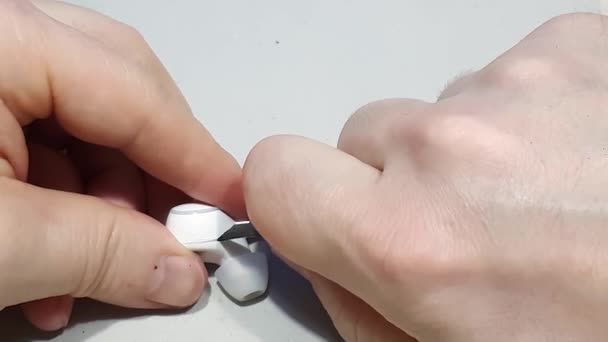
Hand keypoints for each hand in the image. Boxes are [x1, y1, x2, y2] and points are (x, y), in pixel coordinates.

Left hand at [0, 0, 243, 331]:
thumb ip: (102, 253)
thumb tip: (178, 271)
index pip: (132, 93)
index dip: (193, 156)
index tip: (232, 202)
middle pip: (118, 91)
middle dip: (153, 172)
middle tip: (176, 230)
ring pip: (81, 122)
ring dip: (104, 203)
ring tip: (100, 268)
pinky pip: (40, 142)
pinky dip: (60, 205)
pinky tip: (51, 266)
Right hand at [244, 12, 607, 340]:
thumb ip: (358, 308)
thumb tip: (325, 257)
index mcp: (412, 242)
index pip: (276, 175)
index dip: (295, 201)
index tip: (324, 216)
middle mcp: (458, 149)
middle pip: (365, 137)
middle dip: (396, 184)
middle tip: (470, 236)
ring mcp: (521, 87)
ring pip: (438, 110)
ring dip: (469, 155)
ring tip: (543, 207)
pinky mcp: (577, 50)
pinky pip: (505, 80)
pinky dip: (525, 121)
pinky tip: (576, 170)